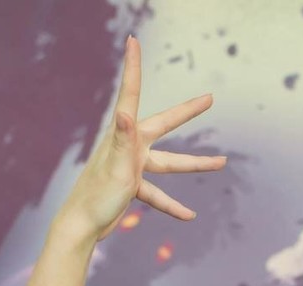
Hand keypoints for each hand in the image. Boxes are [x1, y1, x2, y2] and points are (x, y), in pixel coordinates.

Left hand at [58, 36, 225, 241]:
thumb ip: (124, 141)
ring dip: (194, 165)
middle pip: (164, 125)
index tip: (134, 41)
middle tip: (209, 99)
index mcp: (124, 137)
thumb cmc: (97, 197)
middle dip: (187, 113)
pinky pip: (158, 194)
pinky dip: (172, 204)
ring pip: (169, 164)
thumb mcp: (117, 169)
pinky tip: (189, 215)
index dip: (134, 67)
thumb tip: (125, 113)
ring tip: (222, 162)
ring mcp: (131, 166)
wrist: (81, 226)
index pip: (131, 95)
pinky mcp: (131, 186)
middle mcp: (129, 146)